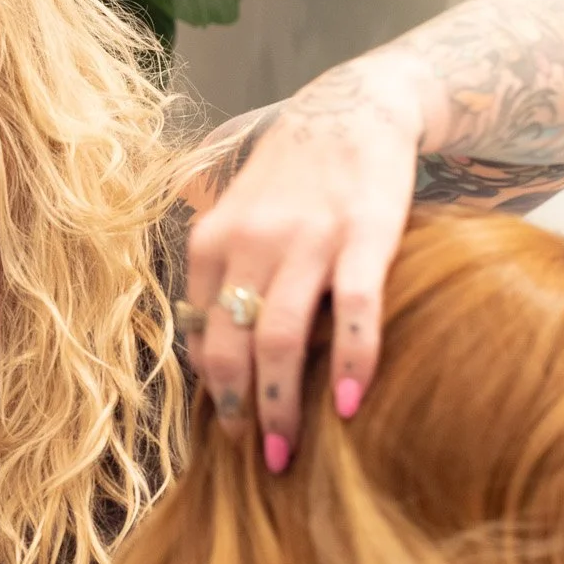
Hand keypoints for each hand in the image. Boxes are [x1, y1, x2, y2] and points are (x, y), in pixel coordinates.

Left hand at [185, 52, 424, 465]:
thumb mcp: (238, 213)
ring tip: (289, 450)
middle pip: (230, 344)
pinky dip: (351, 361)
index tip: (227, 427)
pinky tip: (351, 404)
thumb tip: (209, 349)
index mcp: (212, 239)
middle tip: (257, 456)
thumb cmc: (294, 175)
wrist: (356, 107)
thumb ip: (222, 271)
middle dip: (238, 410)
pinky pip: (354, 310)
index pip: (198, 330)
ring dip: (281, 403)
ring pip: (280, 337)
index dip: (209, 387)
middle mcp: (251, 240)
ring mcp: (309, 238)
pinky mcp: (365, 235)